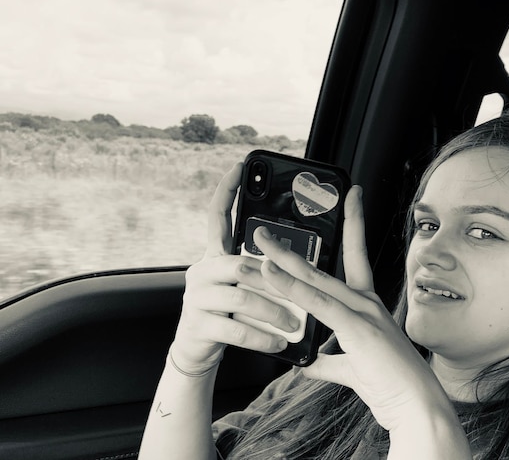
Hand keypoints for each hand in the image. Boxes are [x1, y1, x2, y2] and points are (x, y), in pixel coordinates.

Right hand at [169, 163, 298, 374]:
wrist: (200, 351)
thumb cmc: (231, 314)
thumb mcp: (244, 288)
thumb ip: (260, 272)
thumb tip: (295, 261)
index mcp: (216, 258)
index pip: (217, 217)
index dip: (227, 192)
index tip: (239, 167)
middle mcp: (202, 270)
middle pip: (241, 263)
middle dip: (276, 281)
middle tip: (302, 296)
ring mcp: (196, 297)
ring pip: (242, 296)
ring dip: (274, 312)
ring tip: (295, 325)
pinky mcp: (197, 325)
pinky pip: (235, 328)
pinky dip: (262, 337)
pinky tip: (279, 343)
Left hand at [254, 186, 451, 431]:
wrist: (418, 408)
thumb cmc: (392, 385)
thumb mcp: (351, 368)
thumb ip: (325, 361)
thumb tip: (305, 361)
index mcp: (367, 306)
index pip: (355, 257)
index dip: (353, 225)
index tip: (351, 199)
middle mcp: (366, 302)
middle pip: (324, 264)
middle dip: (296, 243)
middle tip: (269, 228)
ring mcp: (364, 312)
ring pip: (316, 279)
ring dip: (284, 259)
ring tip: (260, 242)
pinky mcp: (359, 329)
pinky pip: (318, 304)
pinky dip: (293, 287)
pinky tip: (272, 275)